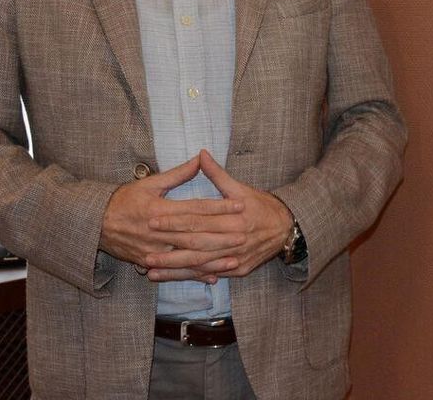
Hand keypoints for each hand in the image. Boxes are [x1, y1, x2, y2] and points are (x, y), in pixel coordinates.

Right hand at [100, 155, 244, 280]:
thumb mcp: (149, 183)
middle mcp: (158, 232)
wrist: (94, 223)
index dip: (219, 207)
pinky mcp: (148, 262)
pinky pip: (175, 271)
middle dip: (222, 235)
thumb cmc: (124, 200)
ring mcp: (153, 250)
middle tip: (245, 235)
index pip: (196, 208)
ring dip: (212, 259)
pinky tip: (212, 275)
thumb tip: (200, 158)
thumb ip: (177, 174)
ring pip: (188, 256)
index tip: (239, 205)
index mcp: (160, 209)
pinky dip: (194, 274)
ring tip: (234, 258)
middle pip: (196, 234)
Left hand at [145, 150, 292, 280]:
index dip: (175, 221)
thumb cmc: (262, 205)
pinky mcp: (240, 270)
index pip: (198, 220)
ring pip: (202, 265)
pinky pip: (213, 273)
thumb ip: (217, 174)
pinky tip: (174, 277)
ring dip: (176, 269)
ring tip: (151, 270)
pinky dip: (193, 276)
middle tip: (145, 251)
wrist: (288, 228)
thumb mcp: (241, 188)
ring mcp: (238, 257)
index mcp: (234, 218)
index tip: (153, 220)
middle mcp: (235, 239)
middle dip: (170, 250)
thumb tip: (201, 154)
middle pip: (197, 246)